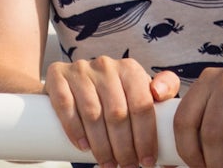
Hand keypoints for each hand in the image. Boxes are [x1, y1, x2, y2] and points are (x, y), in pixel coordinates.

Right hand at [45, 56, 178, 167]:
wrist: (75, 82)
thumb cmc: (116, 94)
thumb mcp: (141, 89)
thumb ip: (164, 88)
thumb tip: (161, 94)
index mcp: (129, 69)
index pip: (142, 106)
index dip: (145, 138)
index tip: (146, 161)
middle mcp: (105, 65)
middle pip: (117, 113)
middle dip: (124, 147)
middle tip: (126, 166)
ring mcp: (79, 69)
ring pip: (92, 113)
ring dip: (101, 145)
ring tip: (108, 163)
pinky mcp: (57, 74)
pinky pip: (65, 105)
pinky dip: (74, 129)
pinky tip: (83, 146)